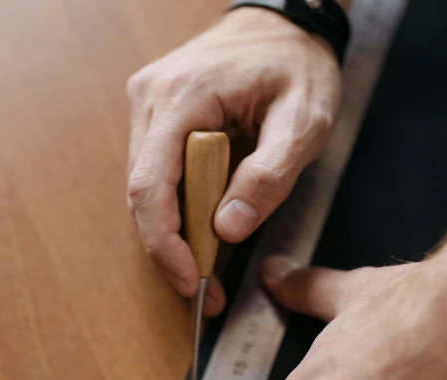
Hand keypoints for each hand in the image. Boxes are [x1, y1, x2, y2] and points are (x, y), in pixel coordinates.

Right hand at [126, 8, 340, 314]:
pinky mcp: (154, 116)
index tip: (191, 280)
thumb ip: (269, 176)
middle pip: (143, 194)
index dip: (165, 244)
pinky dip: (176, 208)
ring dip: (173, 232)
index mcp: (182, 97)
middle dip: (171, 248)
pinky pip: (155, 175)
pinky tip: (201, 227)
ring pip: (146, 189)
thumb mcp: (304, 122)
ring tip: (207, 262)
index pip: (151, 186)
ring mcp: (147, 106)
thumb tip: (226, 230)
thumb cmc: (298, 65)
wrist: (284, 24)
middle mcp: (150, 99)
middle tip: (205, 286)